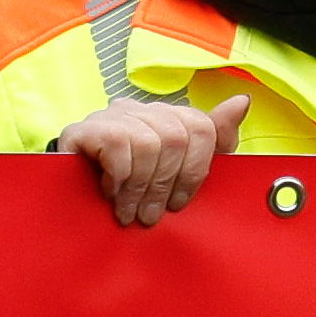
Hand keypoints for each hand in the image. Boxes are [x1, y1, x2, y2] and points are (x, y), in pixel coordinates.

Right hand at [51, 93, 238, 228]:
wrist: (73, 197)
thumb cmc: (132, 188)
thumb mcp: (179, 173)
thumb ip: (215, 140)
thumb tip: (242, 101)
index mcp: (169, 117)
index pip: (202, 127)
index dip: (196, 171)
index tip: (180, 202)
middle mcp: (142, 109)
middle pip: (176, 138)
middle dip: (165, 185)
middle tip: (151, 215)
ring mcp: (113, 116)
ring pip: (148, 143)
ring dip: (139, 187)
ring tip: (129, 212)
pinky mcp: (84, 128)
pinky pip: (116, 144)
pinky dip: (118, 177)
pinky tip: (110, 192)